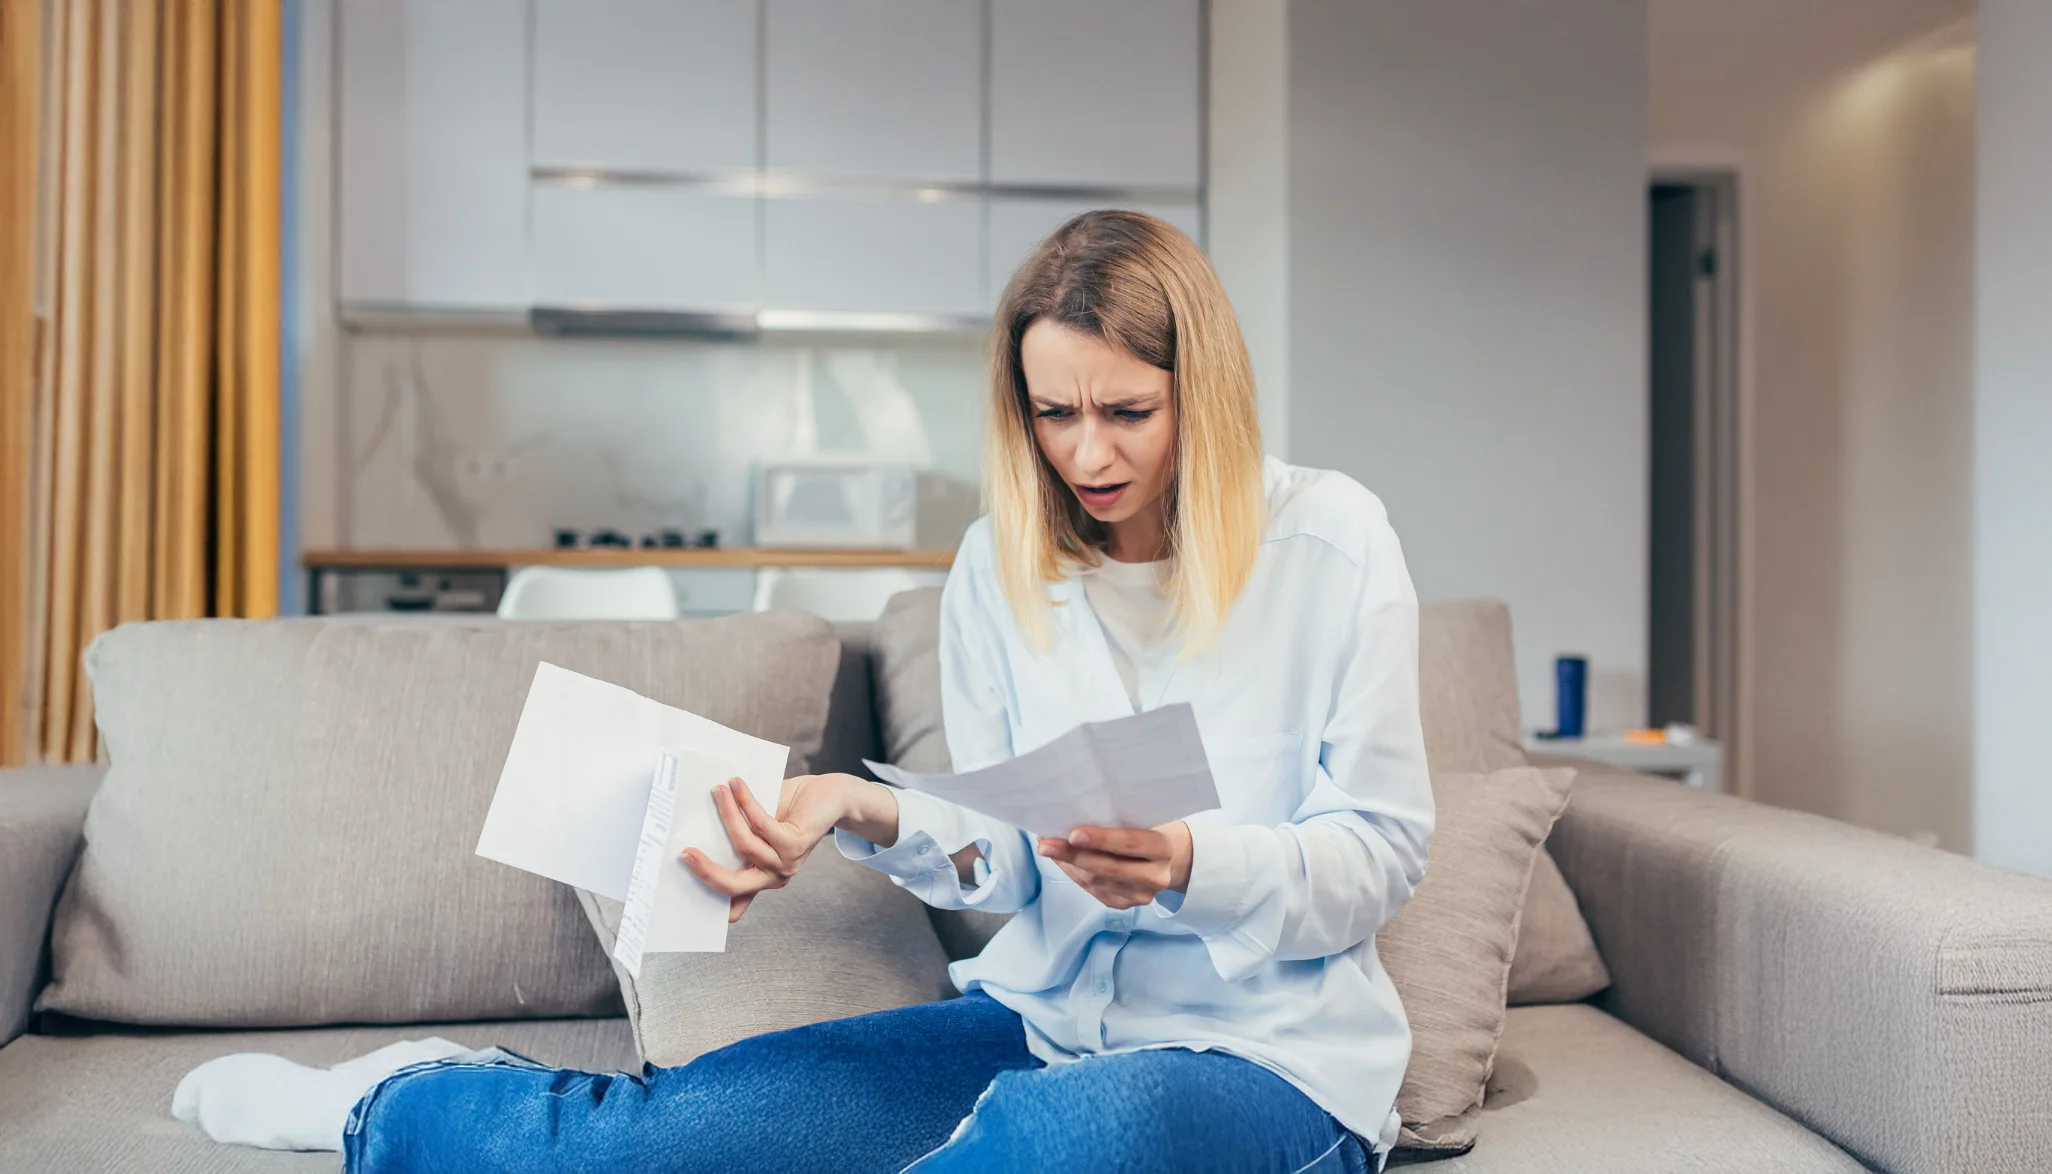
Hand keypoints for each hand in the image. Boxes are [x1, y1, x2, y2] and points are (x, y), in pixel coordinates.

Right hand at [681, 774, 848, 922]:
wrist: (828, 797)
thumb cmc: (788, 811)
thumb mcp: (757, 830)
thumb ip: (735, 838)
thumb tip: (696, 829)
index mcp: (761, 879)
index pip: (733, 904)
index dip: (707, 903)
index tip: (681, 883)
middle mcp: (774, 878)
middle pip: (733, 886)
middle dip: (706, 871)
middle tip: (684, 852)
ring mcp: (786, 864)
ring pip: (744, 846)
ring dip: (726, 814)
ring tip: (717, 790)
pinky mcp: (795, 844)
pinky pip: (761, 824)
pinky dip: (745, 803)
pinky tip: (736, 785)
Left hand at [1036, 821, 1192, 909]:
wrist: (1177, 860)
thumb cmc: (1155, 829)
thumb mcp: (1148, 820)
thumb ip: (1121, 821)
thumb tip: (1076, 815)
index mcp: (1164, 849)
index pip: (1129, 844)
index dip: (1101, 839)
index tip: (1072, 832)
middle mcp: (1155, 876)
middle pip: (1108, 868)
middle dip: (1072, 855)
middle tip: (1045, 843)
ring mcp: (1141, 895)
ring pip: (1096, 882)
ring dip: (1068, 865)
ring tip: (1048, 847)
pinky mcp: (1127, 905)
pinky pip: (1094, 891)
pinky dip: (1074, 875)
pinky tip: (1063, 862)